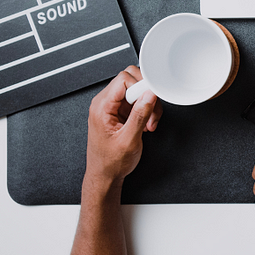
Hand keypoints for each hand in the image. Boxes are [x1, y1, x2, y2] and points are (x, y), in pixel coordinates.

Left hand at [85, 66, 162, 185]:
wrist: (105, 175)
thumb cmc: (110, 162)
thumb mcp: (129, 140)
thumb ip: (140, 115)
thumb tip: (150, 94)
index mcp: (101, 107)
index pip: (123, 80)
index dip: (141, 86)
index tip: (152, 97)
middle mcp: (105, 103)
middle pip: (131, 82)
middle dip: (147, 96)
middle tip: (151, 113)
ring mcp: (113, 107)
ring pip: (137, 91)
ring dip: (149, 106)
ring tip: (149, 123)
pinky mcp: (120, 111)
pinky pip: (138, 101)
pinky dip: (147, 111)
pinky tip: (146, 124)